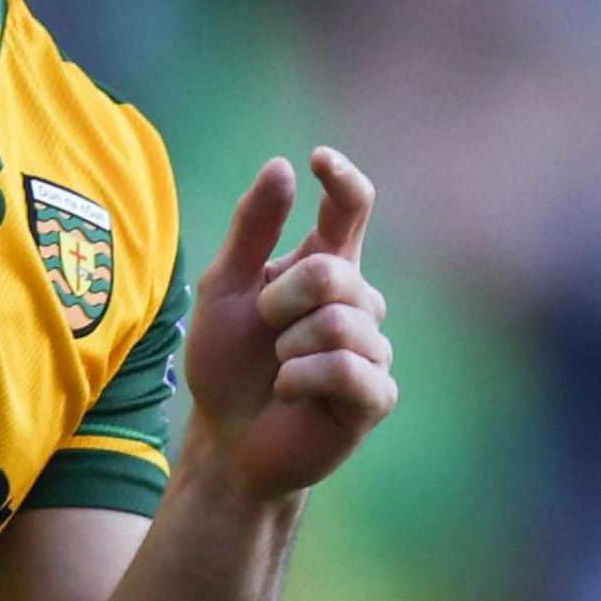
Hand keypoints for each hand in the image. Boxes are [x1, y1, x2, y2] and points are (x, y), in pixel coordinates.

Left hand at [181, 149, 395, 505]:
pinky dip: (301, 379)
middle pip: (332, 272)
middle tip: (264, 327)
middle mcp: (358, 301)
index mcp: (325, 267)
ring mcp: (372, 348)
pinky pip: (346, 369)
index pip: (351, 210)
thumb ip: (250, 231)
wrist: (227, 440)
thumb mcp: (224, 289)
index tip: (318, 159)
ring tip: (278, 367)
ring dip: (289, 346)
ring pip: (340, 322)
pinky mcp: (376, 395)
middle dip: (281, 299)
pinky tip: (289, 391)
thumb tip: (282, 166)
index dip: (343, 180)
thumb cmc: (228, 363)